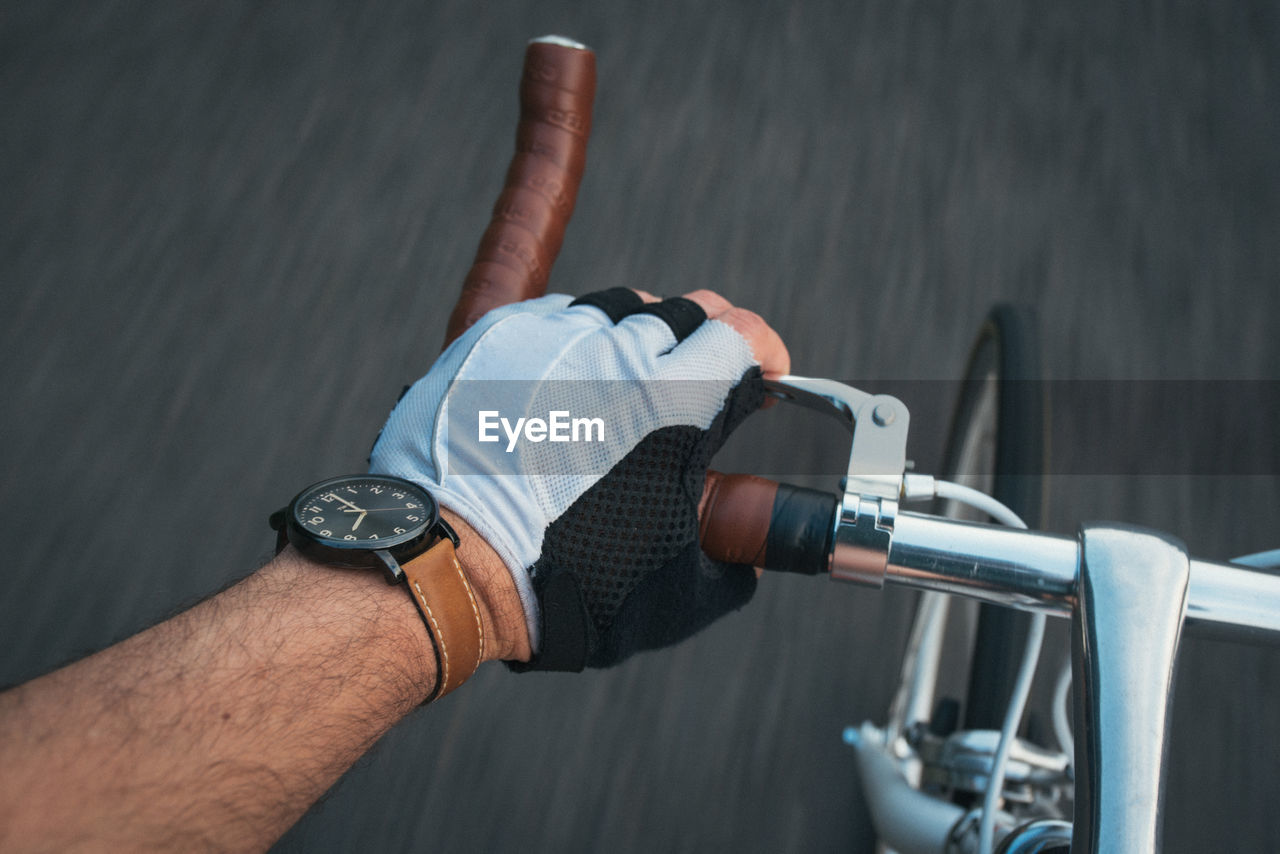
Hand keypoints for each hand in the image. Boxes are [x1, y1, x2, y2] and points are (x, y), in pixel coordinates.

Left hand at [370, 289, 788, 669]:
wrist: (453, 569)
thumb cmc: (565, 586)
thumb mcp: (677, 588)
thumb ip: (731, 557)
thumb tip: (746, 555)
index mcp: (674, 403)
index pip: (742, 333)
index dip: (766, 350)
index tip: (766, 371)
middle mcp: (617, 354)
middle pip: (688, 309)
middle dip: (711, 338)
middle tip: (705, 373)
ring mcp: (553, 338)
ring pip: (621, 305)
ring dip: (643, 333)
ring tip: (635, 375)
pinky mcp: (499, 337)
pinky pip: (558, 315)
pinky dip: (580, 337)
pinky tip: (574, 374)